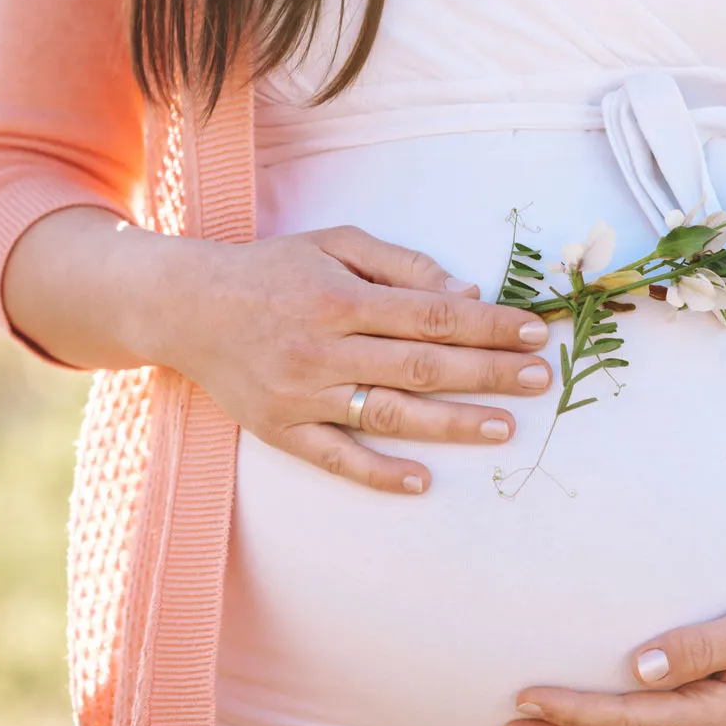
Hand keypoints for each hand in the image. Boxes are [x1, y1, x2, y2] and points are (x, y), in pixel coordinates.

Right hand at [141, 225, 552, 494]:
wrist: (186, 307)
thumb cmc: (273, 270)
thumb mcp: (334, 243)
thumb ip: (401, 266)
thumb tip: (465, 294)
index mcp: (340, 297)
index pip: (432, 314)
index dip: (487, 325)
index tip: (533, 333)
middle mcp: (323, 347)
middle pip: (421, 365)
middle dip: (487, 372)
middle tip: (539, 381)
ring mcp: (302, 394)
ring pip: (388, 414)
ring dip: (451, 423)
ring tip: (504, 428)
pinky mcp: (280, 430)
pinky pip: (336, 458)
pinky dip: (378, 472)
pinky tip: (423, 481)